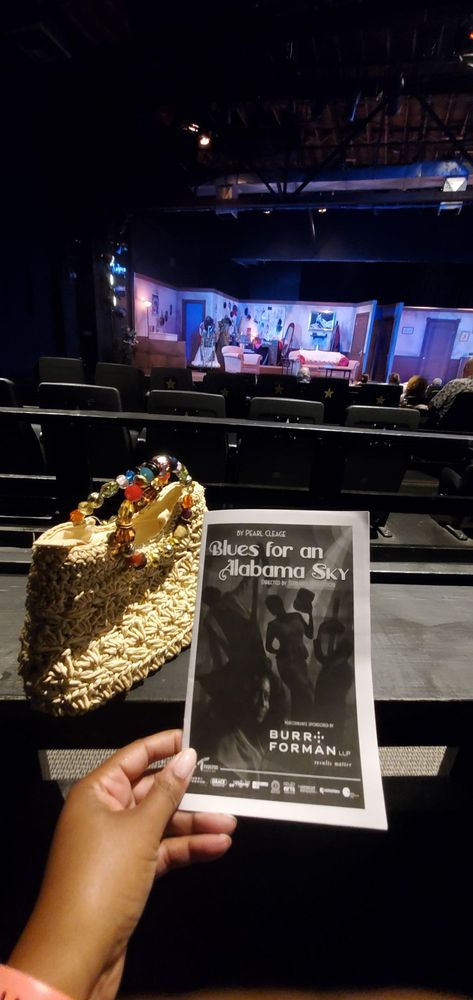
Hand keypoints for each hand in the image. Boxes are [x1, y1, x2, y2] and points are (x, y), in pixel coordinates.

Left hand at [9, 730, 234, 999]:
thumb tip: (186, 757)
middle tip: (224, 785)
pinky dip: (187, 848)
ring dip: (195, 823)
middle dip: (189, 792)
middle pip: (152, 791)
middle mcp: (104, 814)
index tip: (193, 737)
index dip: (163, 745)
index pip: (133, 757)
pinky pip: (163, 850)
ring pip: (162, 823)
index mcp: (96, 793)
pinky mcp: (129, 873)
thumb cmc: (99, 881)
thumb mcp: (139, 829)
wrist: (79, 950)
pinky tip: (216, 846)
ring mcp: (117, 845)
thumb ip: (166, 792)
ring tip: (229, 822)